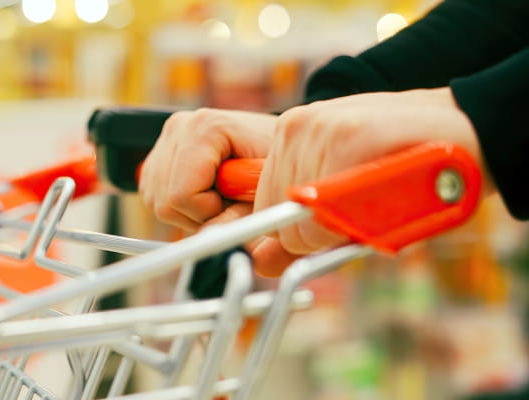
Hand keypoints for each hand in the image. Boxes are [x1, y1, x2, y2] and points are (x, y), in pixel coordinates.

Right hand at [139, 108, 276, 230]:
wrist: (279, 145)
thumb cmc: (277, 167)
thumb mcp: (267, 196)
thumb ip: (239, 218)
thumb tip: (208, 237)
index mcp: (204, 127)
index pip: (183, 194)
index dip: (210, 212)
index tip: (236, 202)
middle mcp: (179, 127)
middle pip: (164, 202)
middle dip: (198, 215)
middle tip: (229, 203)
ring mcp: (165, 140)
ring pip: (156, 203)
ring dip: (189, 213)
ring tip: (221, 197)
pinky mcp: (158, 155)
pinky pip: (153, 199)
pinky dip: (178, 207)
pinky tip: (205, 194)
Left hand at [253, 87, 484, 276]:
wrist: (469, 129)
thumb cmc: (405, 169)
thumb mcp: (345, 193)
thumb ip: (300, 228)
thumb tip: (262, 264)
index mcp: (289, 134)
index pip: (265, 206)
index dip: (303, 227)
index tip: (342, 210)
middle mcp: (295, 127)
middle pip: (279, 218)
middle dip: (320, 228)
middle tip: (367, 201)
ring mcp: (318, 129)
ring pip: (301, 223)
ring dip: (344, 223)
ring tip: (380, 190)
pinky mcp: (348, 137)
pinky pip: (326, 216)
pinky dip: (357, 221)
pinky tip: (387, 192)